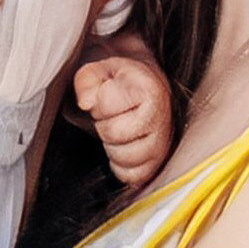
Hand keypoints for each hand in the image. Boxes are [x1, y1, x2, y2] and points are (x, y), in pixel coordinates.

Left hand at [76, 44, 175, 188]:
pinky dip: (121, 166)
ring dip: (112, 146)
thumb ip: (87, 80)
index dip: (97, 103)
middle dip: (104, 124)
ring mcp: (163, 144)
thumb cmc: (122, 83)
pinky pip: (132, 176)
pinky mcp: (158, 165)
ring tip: (119, 130)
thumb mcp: (101, 71)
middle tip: (112, 116)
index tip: (106, 98)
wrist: (147, 92)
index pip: (105, 105)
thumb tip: (85, 102)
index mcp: (149, 90)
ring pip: (123, 159)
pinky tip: (123, 147)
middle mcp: (162, 118)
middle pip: (112, 133)